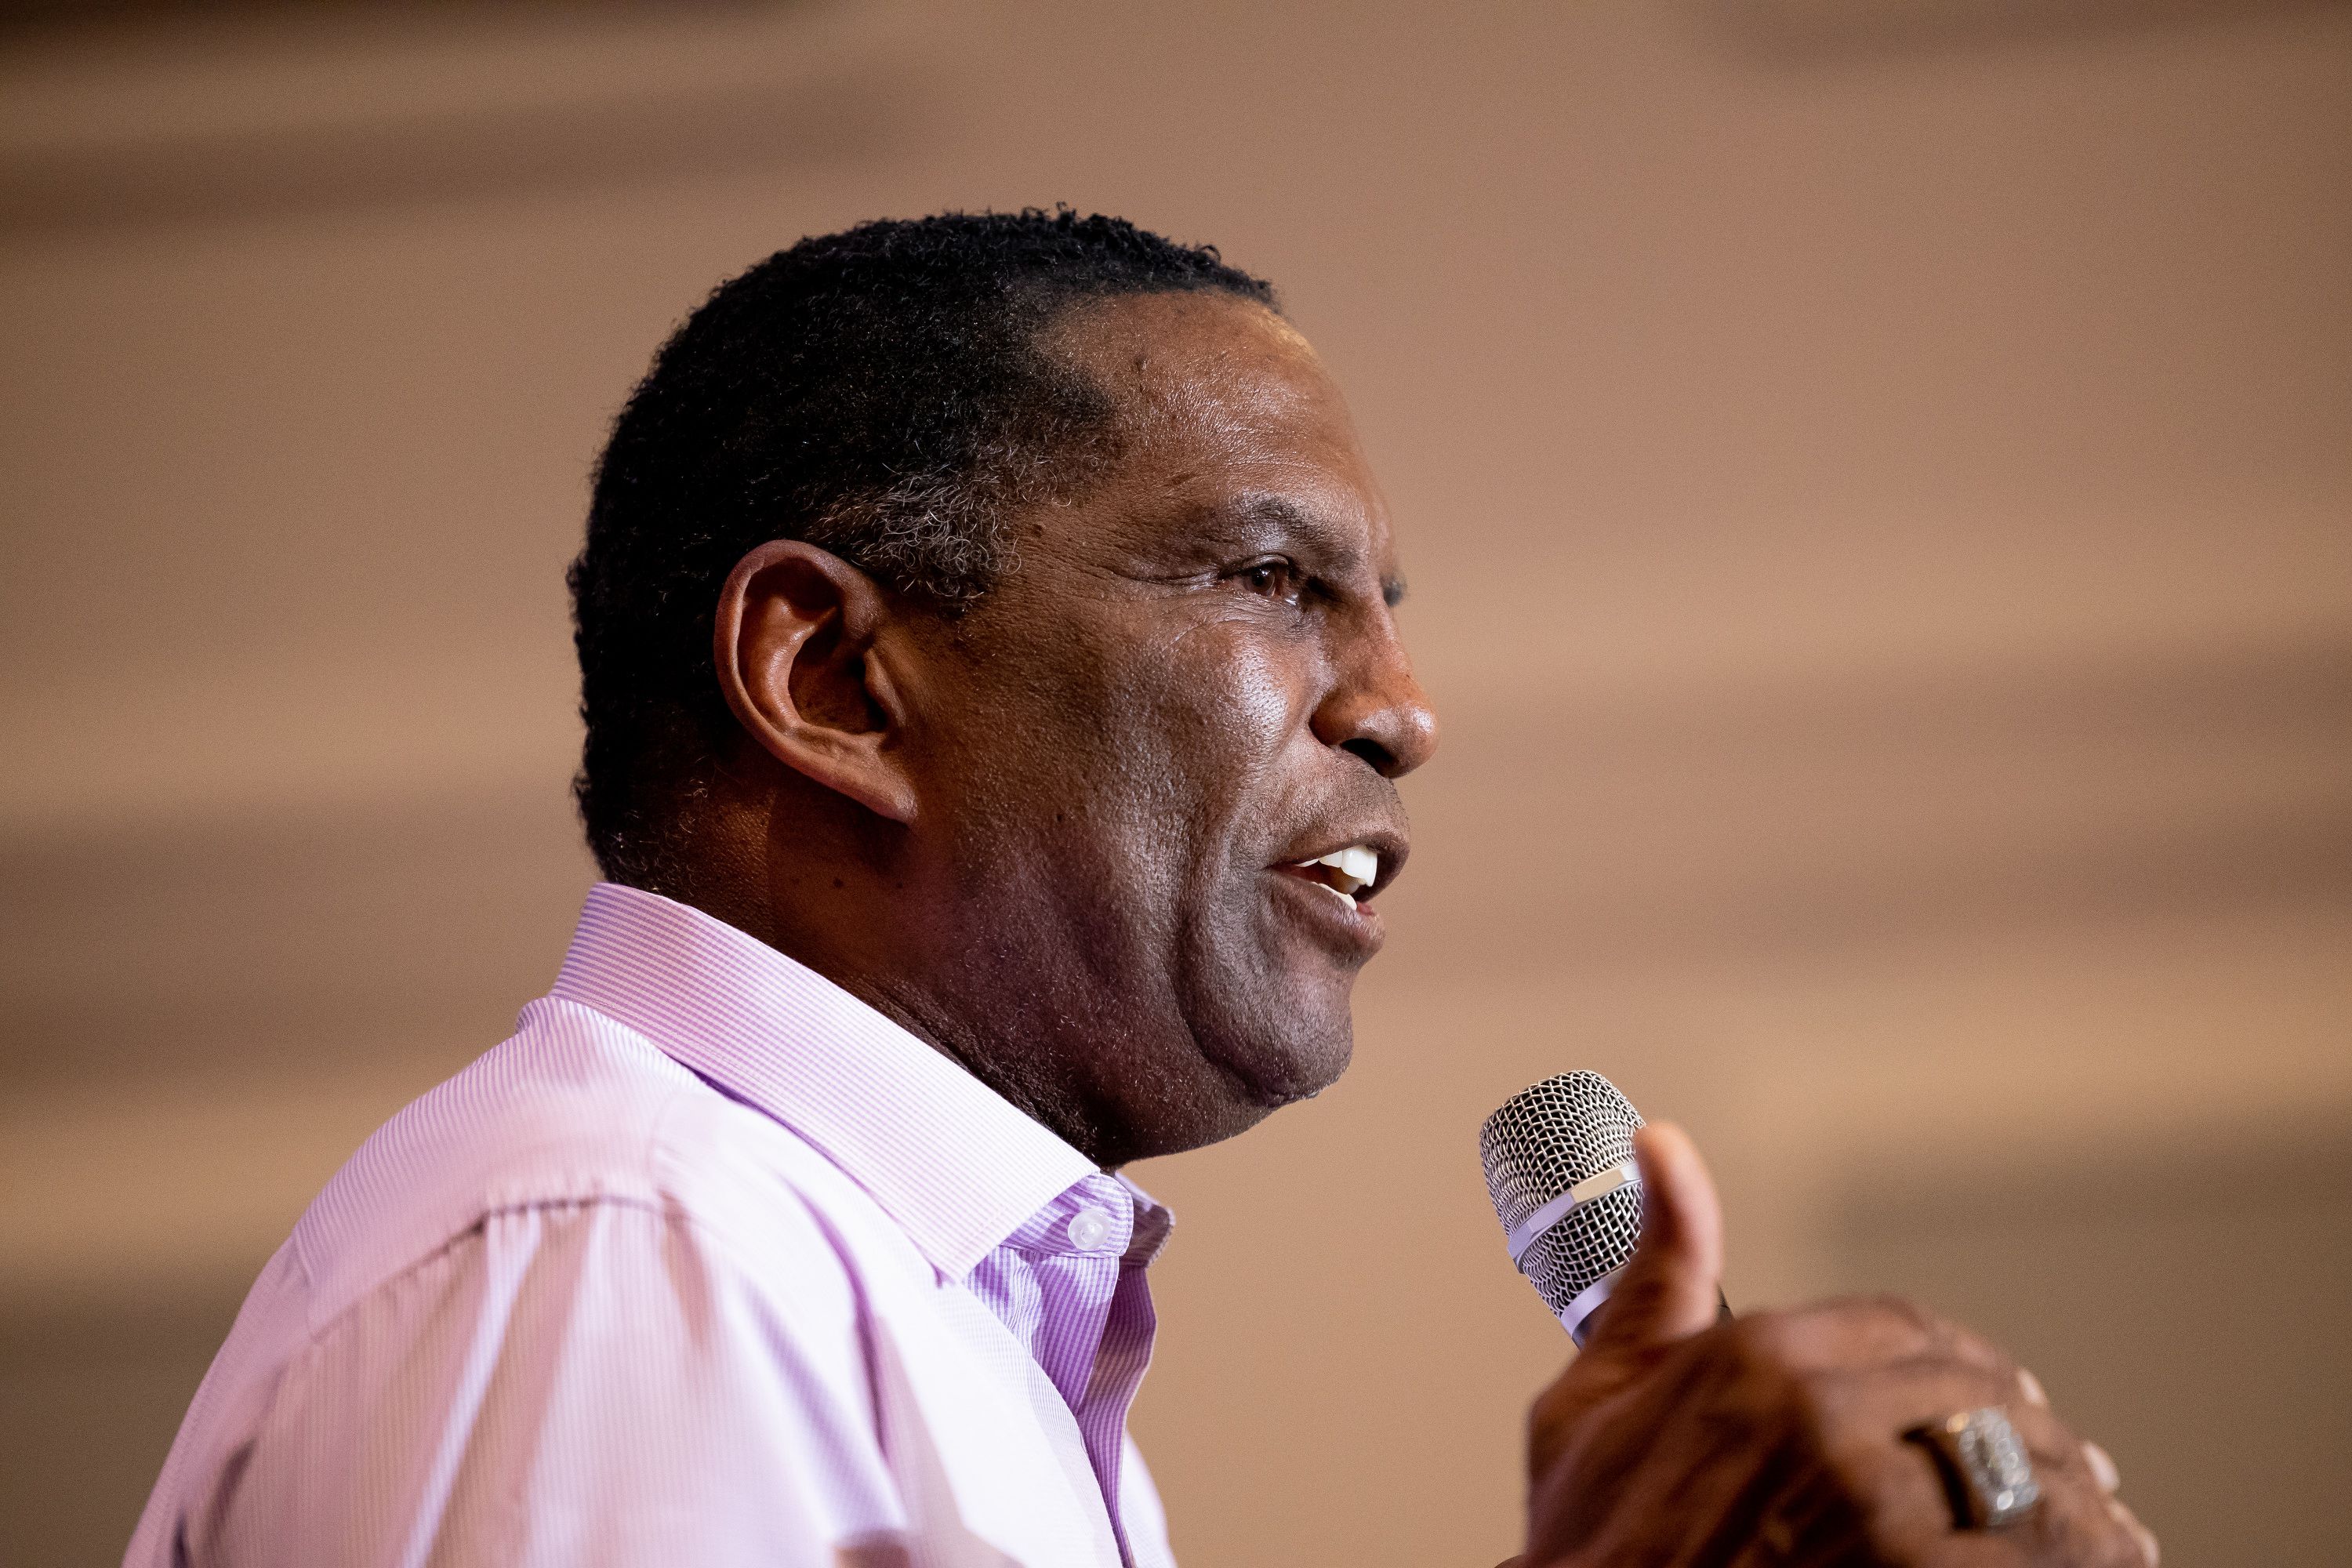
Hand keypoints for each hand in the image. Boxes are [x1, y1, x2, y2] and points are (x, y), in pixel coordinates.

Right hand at [1518, 1125, 2158, 1566]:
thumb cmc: (1588, 1545)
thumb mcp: (1593, 1398)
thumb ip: (1654, 1273)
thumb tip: (1661, 1146)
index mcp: (1757, 1353)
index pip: (1906, 1330)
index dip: (1959, 1365)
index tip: (1991, 1396)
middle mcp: (1823, 1414)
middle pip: (1980, 1401)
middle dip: (2032, 1439)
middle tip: (2071, 1475)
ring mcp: (1873, 1507)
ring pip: (2029, 1482)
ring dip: (2080, 1508)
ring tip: (2105, 1535)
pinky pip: (2039, 1561)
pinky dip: (2088, 1564)